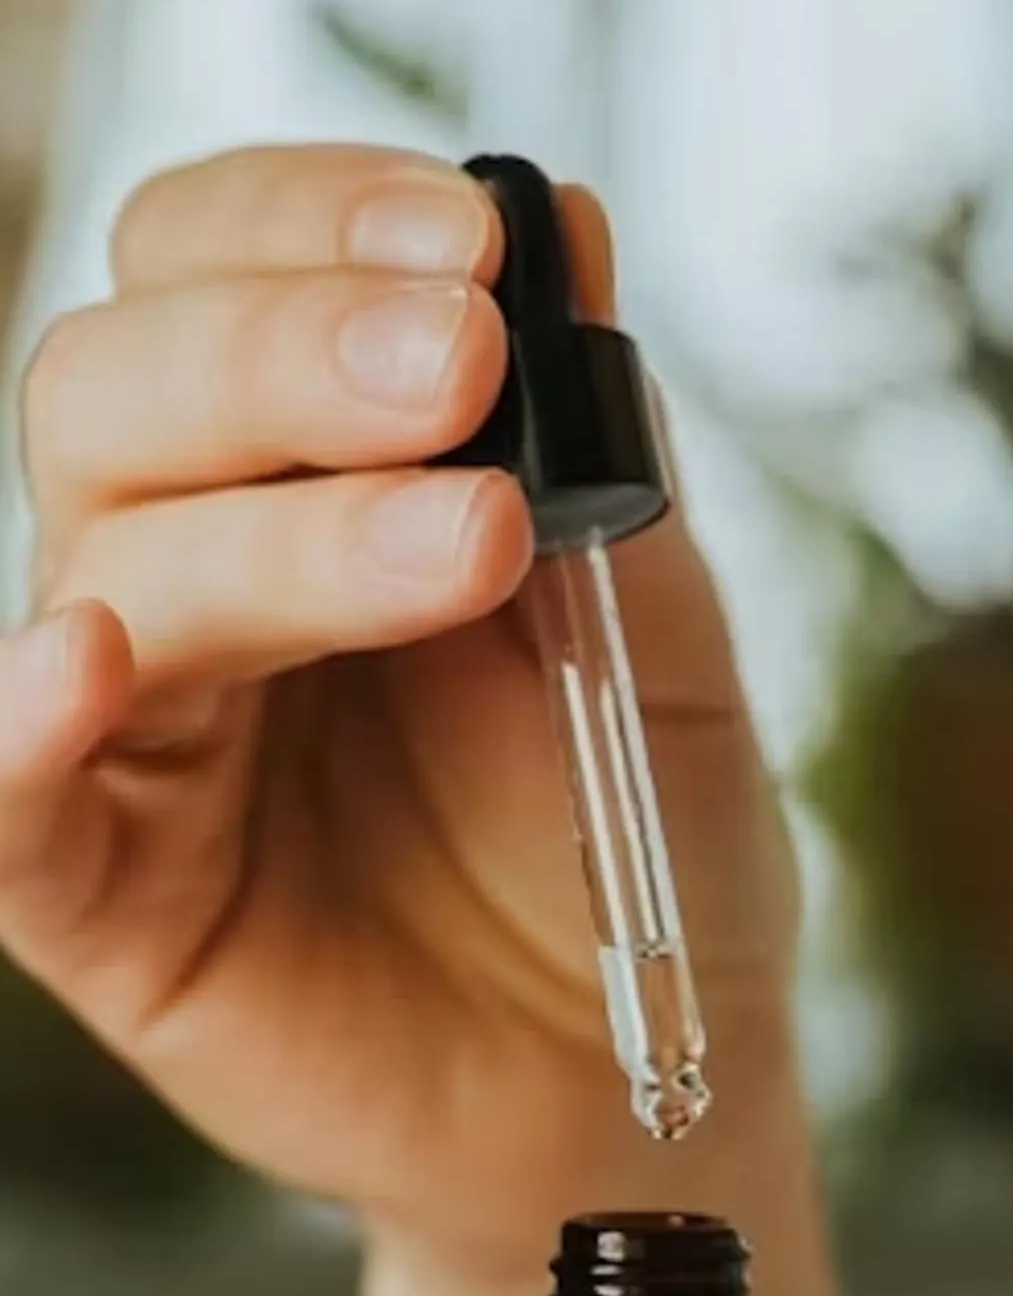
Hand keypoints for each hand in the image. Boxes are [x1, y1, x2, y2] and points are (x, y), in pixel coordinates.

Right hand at [4, 145, 801, 1269]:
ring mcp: (140, 727)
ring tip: (469, 540)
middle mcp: (192, 564)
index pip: (220, 267)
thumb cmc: (642, 840)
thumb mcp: (663, 636)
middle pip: (123, 380)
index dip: (313, 218)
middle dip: (290, 349)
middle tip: (461, 367)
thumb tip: (576, 221)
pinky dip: (16, 728)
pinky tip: (93, 661)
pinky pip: (2, 806)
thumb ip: (604, 459)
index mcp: (310, 466)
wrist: (642, 1076)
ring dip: (280, 524)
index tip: (477, 232)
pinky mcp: (108, 894)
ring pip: (109, 555)